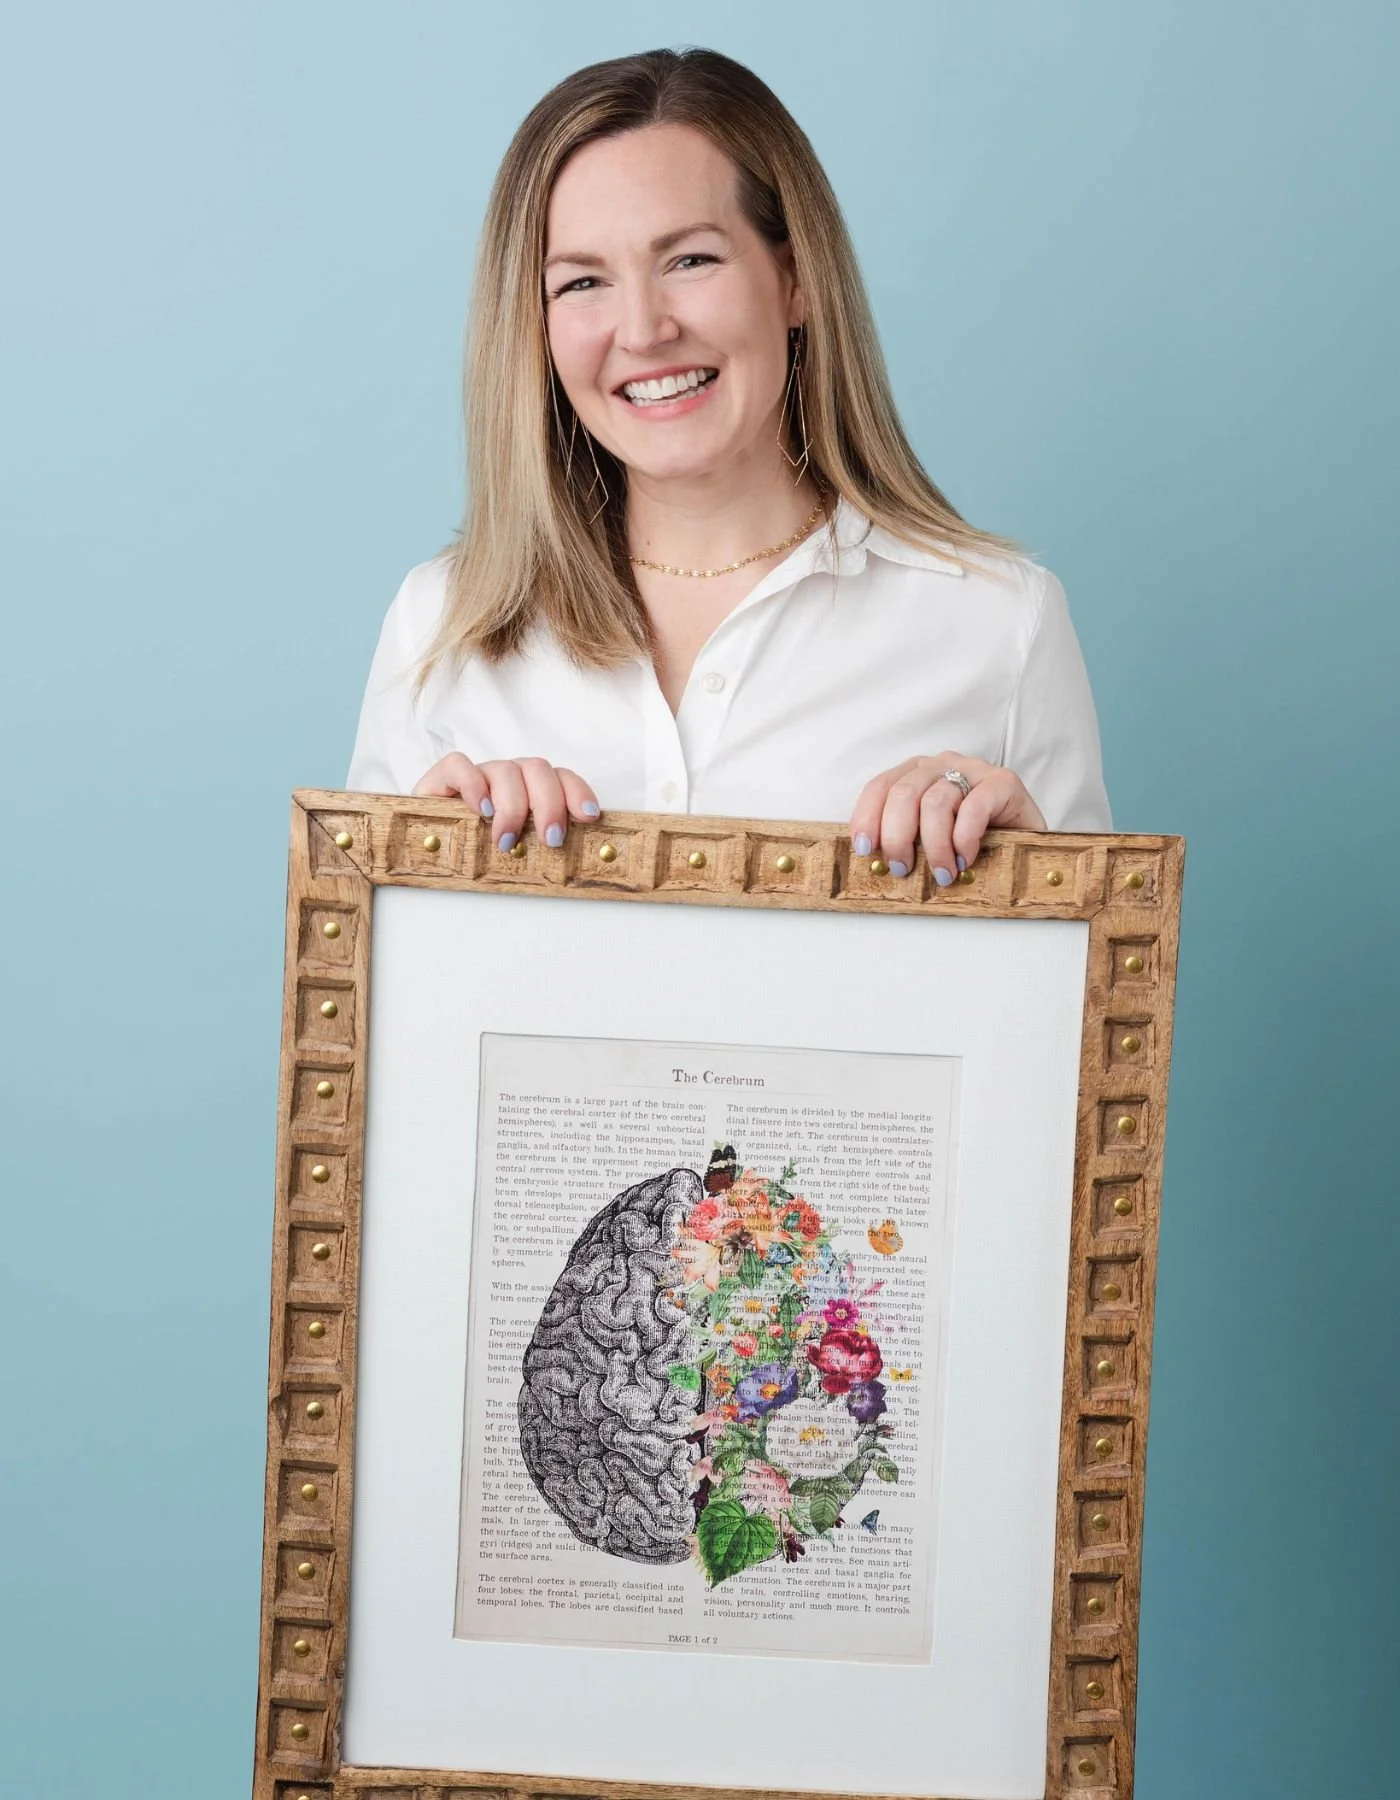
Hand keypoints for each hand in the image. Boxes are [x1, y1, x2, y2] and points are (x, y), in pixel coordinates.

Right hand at [413, 754, 599, 850]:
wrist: (422, 850)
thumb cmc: (476, 856)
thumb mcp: (514, 853)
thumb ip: (538, 849)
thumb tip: (572, 869)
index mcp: (531, 791)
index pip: (561, 777)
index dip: (577, 792)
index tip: (589, 816)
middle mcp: (507, 778)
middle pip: (538, 769)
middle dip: (549, 805)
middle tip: (550, 840)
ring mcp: (477, 775)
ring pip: (505, 769)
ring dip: (513, 806)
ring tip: (506, 841)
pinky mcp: (442, 779)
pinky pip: (459, 765)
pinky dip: (473, 785)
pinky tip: (481, 811)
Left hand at [849, 754, 1045, 884]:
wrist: (1029, 843)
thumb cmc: (973, 842)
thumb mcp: (932, 838)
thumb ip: (907, 838)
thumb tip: (874, 863)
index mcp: (917, 773)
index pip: (880, 786)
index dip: (867, 817)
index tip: (865, 849)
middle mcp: (942, 764)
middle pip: (903, 793)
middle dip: (897, 837)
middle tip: (903, 869)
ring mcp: (974, 769)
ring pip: (936, 801)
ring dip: (934, 845)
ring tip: (942, 874)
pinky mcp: (1004, 782)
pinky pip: (974, 808)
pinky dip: (964, 838)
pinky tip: (965, 859)